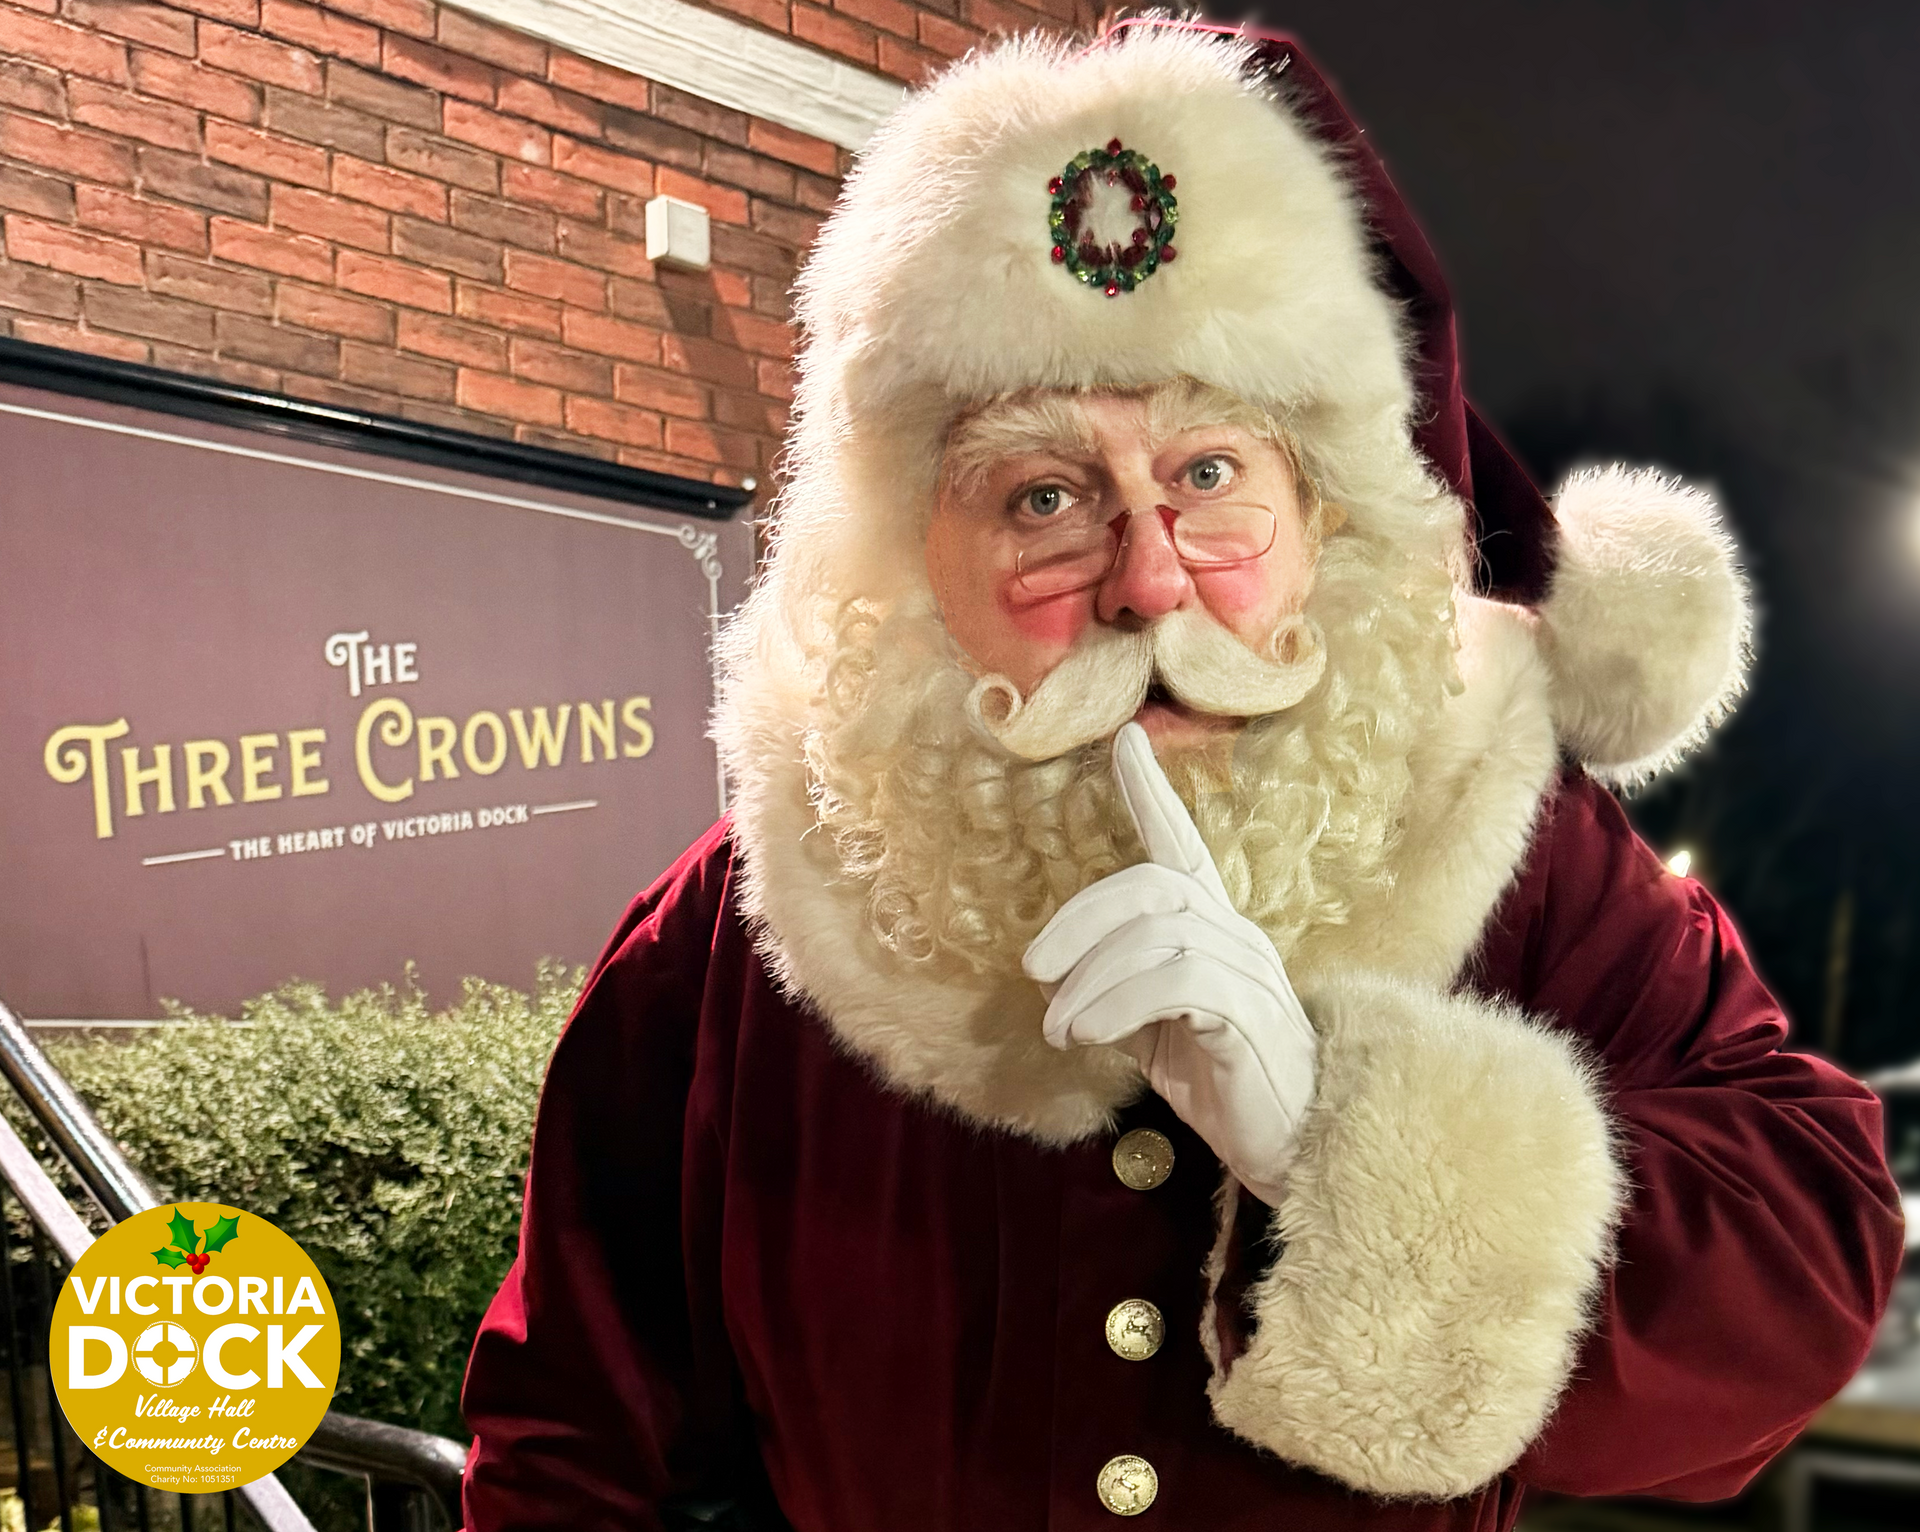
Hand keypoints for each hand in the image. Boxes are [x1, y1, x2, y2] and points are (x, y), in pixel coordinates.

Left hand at [1022, 723, 1317, 1204]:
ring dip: (1090, 980)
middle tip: (1035, 970)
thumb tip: (1050, 975)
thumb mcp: (1152, 1031)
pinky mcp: (1250, 1016)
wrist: (1292, 1148)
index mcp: (1212, 929)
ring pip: (1158, 937)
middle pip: (1151, 886)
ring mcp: (1249, 973)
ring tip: (1059, 1029)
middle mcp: (1236, 935)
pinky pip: (1179, 984)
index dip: (1150, 793)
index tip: (1124, 740)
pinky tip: (1088, 1034)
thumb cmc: (1223, 1082)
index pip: (1181, 845)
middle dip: (1080, 919)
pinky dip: (1119, 1004)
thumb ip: (1110, 992)